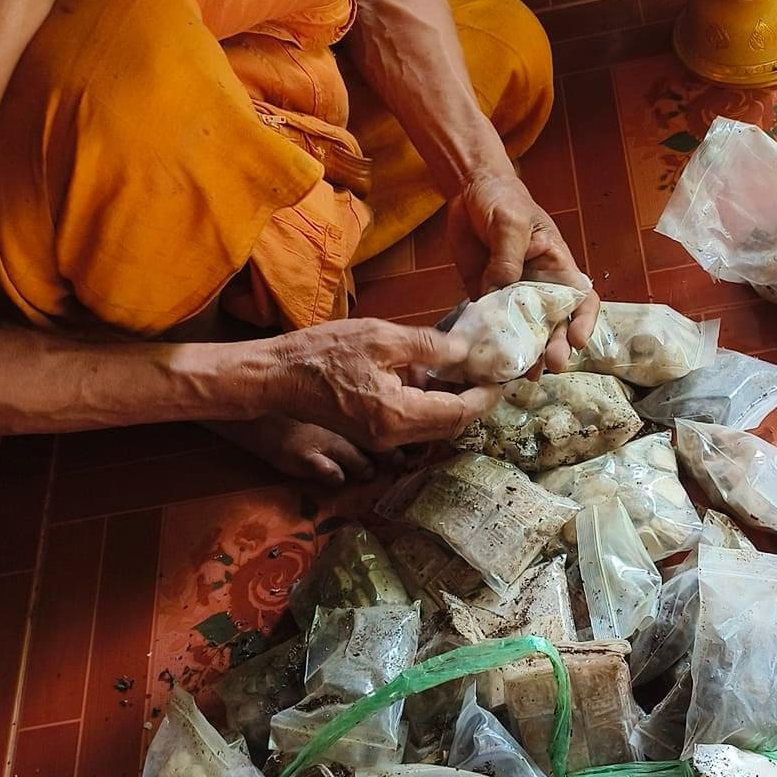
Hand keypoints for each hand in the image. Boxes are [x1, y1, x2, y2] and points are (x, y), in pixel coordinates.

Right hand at [271, 317, 500, 455]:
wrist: (277, 375)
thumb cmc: (323, 352)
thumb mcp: (381, 337)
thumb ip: (428, 347)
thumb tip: (465, 352)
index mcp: (398, 415)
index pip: (456, 413)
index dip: (483, 397)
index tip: (499, 378)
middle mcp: (392, 437)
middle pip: (447, 426)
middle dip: (470, 401)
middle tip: (485, 373)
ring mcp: (379, 439)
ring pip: (430, 426)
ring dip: (448, 402)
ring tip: (459, 369)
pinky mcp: (370, 433)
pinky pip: (411, 423)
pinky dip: (426, 403)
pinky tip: (424, 375)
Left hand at [447, 172, 597, 369]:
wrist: (470, 190)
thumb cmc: (503, 200)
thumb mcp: (511, 223)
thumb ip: (508, 257)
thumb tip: (500, 291)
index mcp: (557, 266)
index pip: (582, 299)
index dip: (584, 322)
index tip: (577, 341)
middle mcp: (539, 286)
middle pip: (555, 324)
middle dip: (555, 347)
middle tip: (548, 366)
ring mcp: (512, 295)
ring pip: (524, 332)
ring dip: (526, 354)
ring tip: (522, 374)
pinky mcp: (486, 298)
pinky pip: (492, 326)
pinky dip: (492, 344)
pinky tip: (489, 360)